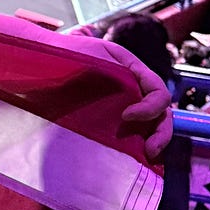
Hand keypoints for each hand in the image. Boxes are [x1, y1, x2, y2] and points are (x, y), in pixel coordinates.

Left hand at [68, 31, 173, 161]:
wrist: (47, 59)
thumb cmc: (73, 54)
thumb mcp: (102, 55)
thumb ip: (121, 72)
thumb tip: (133, 99)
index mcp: (136, 74)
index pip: (158, 93)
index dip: (150, 107)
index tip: (127, 116)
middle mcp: (135, 92)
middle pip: (161, 114)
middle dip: (161, 133)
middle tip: (150, 149)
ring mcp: (125, 107)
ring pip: (151, 126)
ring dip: (155, 142)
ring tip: (148, 156)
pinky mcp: (111, 122)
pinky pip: (131, 134)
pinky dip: (138, 145)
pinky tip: (136, 156)